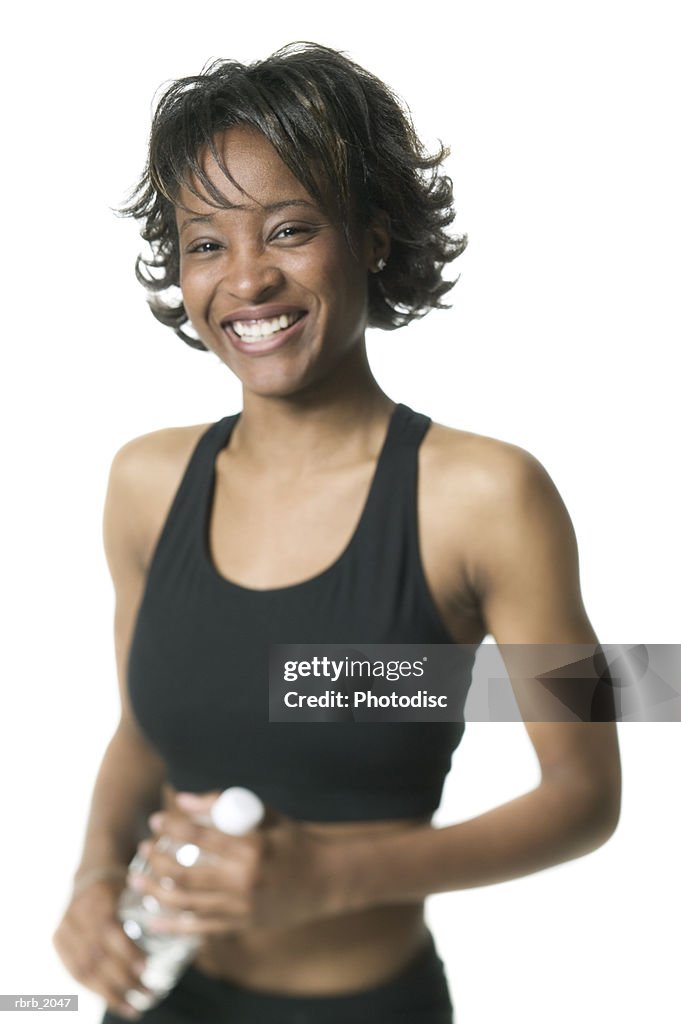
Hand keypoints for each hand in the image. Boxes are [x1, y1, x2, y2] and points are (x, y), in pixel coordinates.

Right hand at [52, 873, 150, 1021]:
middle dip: (123, 979)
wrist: (92, 871)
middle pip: (97, 954)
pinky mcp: (58, 939)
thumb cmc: (127, 879)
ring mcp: (65, 926)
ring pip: (84, 969)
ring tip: (133, 1009)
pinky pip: (74, 971)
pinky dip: (94, 990)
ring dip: (110, 993)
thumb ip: (156, 898)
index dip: (126, 951)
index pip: (109, 928)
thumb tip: (187, 921)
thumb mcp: (140, 881)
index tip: (146, 968)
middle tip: (148, 993)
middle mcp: (78, 911)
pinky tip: (114, 1002)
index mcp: (99, 895)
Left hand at [127, 792, 350, 936]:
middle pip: (189, 874)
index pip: (203, 837)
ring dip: (158, 894)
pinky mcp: (244, 925)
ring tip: (136, 882)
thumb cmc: (292, 840)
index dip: (174, 828)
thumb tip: (184, 799)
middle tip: (142, 850)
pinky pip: (203, 928)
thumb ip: (223, 805)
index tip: (156, 820)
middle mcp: (246, 880)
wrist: (326, 878)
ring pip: (190, 904)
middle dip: (159, 863)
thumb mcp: (265, 815)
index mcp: (253, 848)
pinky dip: (175, 926)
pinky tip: (153, 922)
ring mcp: (244, 907)